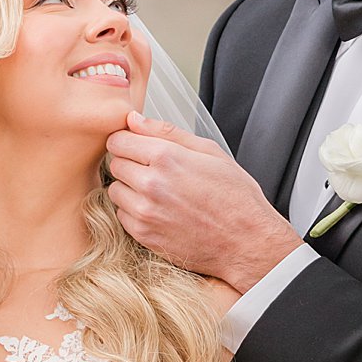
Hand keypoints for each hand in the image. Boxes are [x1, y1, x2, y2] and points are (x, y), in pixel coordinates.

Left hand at [105, 113, 301, 290]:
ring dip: (130, 189)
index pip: (119, 140)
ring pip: (115, 191)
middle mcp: (151, 184)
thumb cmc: (235, 196)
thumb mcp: (210, 152)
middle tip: (155, 171)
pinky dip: (134, 212)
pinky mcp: (144, 235)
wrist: (247, 242)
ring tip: (159, 193)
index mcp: (167, 157)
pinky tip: (159, 211)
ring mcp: (146, 212)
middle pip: (115, 164)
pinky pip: (123, 216)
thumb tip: (134, 119)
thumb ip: (167, 132)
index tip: (137, 147)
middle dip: (130, 164)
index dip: (128, 141)